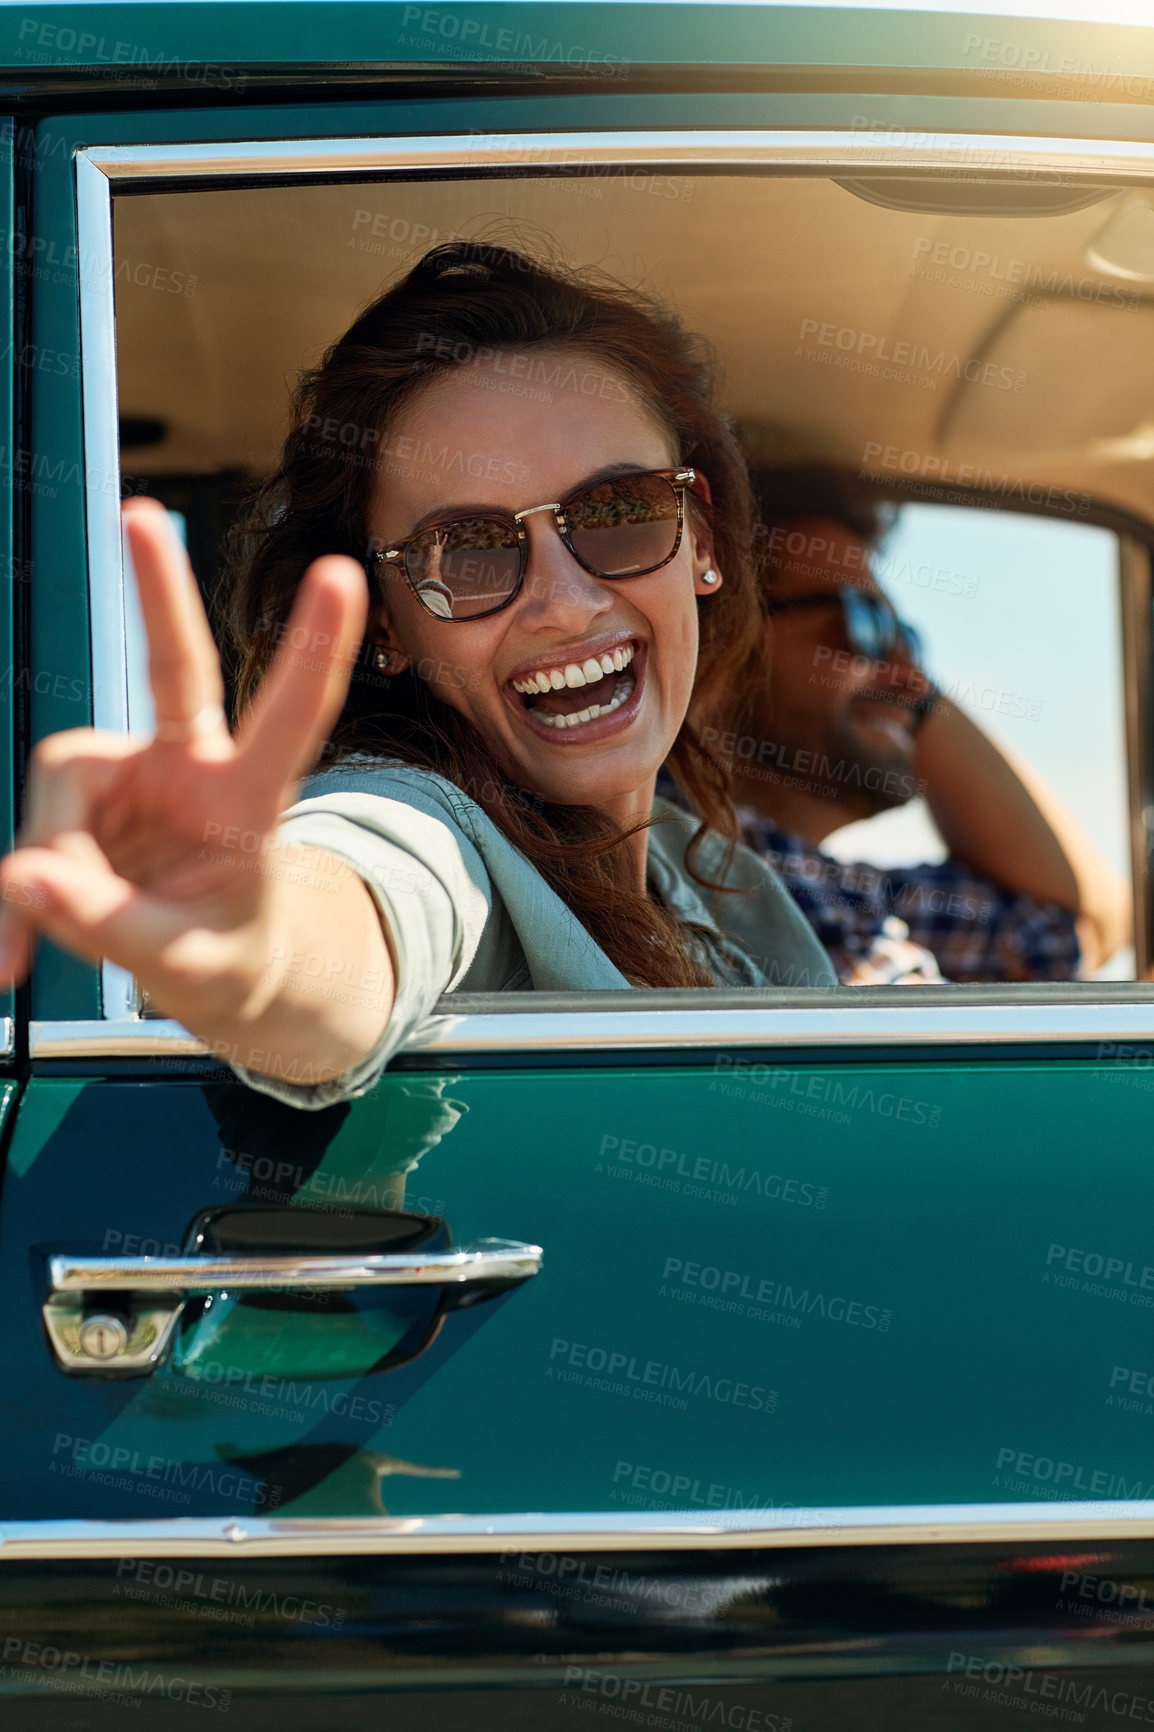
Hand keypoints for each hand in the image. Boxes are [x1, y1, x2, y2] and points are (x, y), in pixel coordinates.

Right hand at [0, 499, 368, 1028]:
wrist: (209, 974)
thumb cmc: (224, 960)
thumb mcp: (187, 967)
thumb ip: (112, 926)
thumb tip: (26, 876)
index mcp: (248, 800)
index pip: (290, 718)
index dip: (314, 650)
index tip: (342, 574)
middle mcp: (189, 767)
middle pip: (171, 668)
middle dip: (157, 591)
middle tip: (140, 514)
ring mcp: (130, 776)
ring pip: (58, 792)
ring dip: (43, 875)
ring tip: (35, 954)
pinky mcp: (79, 799)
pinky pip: (29, 839)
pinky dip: (16, 902)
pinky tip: (12, 956)